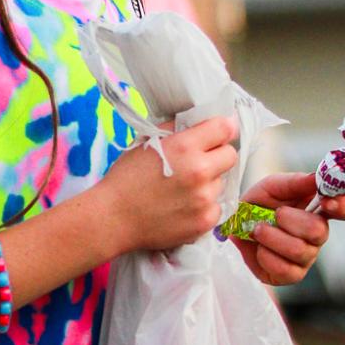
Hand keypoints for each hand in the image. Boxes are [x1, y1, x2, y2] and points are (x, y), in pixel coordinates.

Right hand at [98, 118, 239, 253]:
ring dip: (208, 183)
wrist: (113, 218)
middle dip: (217, 156)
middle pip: (230, 155)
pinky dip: (204, 206)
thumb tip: (199, 122)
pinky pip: (216, 207)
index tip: (219, 132)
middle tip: (199, 162)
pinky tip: (184, 207)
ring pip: (221, 183)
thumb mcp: (147, 143)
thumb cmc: (125, 179)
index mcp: (185, 146)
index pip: (225, 128)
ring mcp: (204, 199)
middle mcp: (200, 171)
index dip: (223, 128)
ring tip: (183, 190)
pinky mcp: (205, 221)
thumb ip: (176, 130)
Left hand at [233, 173, 344, 286]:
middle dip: (291, 221)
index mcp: (319, 210)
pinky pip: (284, 268)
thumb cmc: (259, 204)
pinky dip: (266, 255)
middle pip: (319, 232)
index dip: (344, 207)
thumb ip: (295, 182)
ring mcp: (306, 257)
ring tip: (258, 229)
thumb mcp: (272, 186)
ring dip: (273, 237)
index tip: (326, 201)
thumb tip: (316, 178)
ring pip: (299, 250)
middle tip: (275, 214)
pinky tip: (259, 248)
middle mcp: (317, 235)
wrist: (233, 227)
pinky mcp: (291, 275)